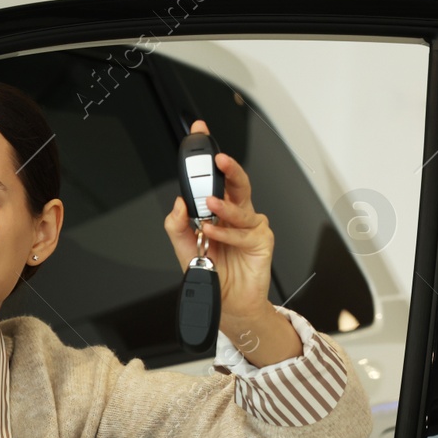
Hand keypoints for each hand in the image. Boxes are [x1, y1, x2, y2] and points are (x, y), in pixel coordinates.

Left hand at [163, 120, 300, 365]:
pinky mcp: (261, 240)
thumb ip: (176, 225)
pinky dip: (226, 233)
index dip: (208, 157)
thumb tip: (178, 203)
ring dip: (223, 205)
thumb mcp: (183, 248)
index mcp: (218, 210)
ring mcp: (250, 225)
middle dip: (227, 166)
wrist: (227, 302)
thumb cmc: (210, 272)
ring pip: (241, 205)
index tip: (200, 135)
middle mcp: (236, 214)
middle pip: (236, 182)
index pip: (214, 178)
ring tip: (209, 205)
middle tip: (217, 159)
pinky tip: (212, 233)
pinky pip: (243, 232)